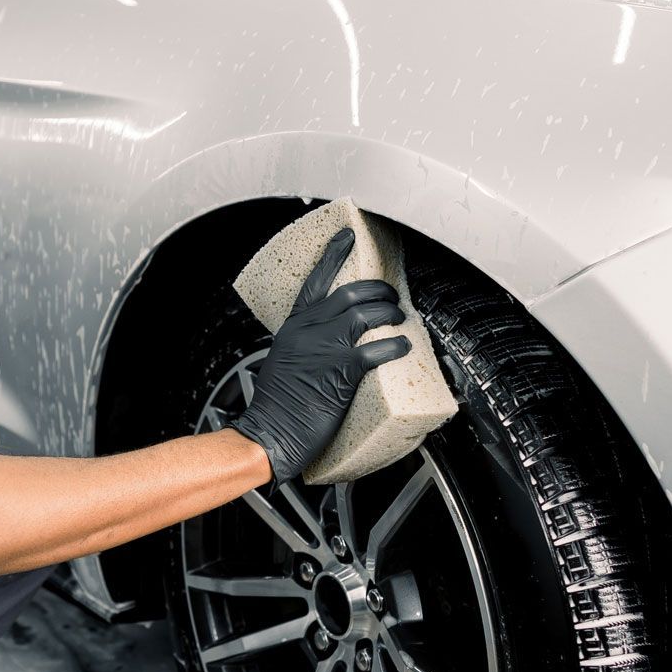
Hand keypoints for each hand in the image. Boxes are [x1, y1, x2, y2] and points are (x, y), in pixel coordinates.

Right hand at [231, 227, 412, 484]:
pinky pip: (376, 348)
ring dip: (389, 312)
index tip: (347, 236)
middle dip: (377, 290)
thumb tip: (327, 343)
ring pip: (366, 314)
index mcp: (293, 328)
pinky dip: (394, 344)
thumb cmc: (276, 408)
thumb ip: (305, 346)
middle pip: (350, 294)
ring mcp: (325, 349)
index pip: (316, 281)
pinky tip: (402, 346)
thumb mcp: (284, 364)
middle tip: (391, 295)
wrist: (269, 435)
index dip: (334, 256)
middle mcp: (308, 332)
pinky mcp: (341, 371)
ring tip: (400, 318)